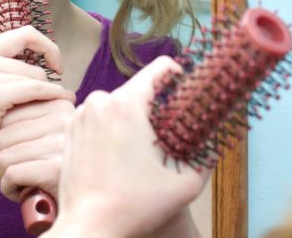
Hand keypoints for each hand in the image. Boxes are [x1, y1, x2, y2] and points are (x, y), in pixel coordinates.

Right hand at [0, 26, 74, 186]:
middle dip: (46, 86)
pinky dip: (51, 96)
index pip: (26, 33)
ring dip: (48, 96)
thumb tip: (64, 78)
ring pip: (37, 77)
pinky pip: (34, 89)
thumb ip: (16, 77)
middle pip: (34, 64)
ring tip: (44, 115)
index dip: (47, 47)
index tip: (57, 68)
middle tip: (52, 105)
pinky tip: (60, 104)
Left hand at [0, 97, 75, 201]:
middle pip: (0, 135)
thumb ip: (35, 117)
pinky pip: (10, 174)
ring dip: (3, 176)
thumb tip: (7, 101)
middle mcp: (61, 119)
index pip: (7, 113)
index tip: (15, 153)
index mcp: (60, 104)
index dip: (1, 139)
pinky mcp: (54, 170)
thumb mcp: (55, 134)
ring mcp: (59, 144)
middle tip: (13, 172)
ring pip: (2, 156)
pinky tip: (21, 193)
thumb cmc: (64, 169)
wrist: (94, 203)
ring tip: (19, 183)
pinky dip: (8, 188)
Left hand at [51, 56, 211, 237]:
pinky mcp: (71, 128)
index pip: (162, 68)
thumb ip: (207, 154)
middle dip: (157, 108)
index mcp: (127, 104)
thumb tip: (220, 136)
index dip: (181, 79)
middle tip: (168, 137)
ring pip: (120, 103)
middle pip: (141, 88)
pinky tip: (121, 157)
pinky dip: (114, 129)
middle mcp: (101, 101)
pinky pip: (101, 116)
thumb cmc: (134, 207)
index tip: (186, 100)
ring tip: (142, 152)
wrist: (89, 227)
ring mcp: (82, 114)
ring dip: (134, 119)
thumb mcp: (186, 183)